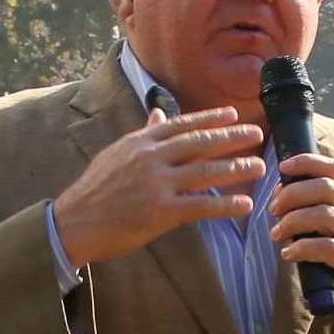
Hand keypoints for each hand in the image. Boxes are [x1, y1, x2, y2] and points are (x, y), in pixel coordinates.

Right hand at [54, 106, 264, 267]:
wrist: (73, 222)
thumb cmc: (94, 189)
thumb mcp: (116, 153)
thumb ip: (143, 133)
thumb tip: (158, 111)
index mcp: (140, 143)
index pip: (181, 125)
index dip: (209, 118)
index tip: (231, 113)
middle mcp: (151, 159)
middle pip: (199, 143)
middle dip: (231, 137)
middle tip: (256, 133)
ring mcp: (156, 185)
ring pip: (204, 172)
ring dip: (235, 168)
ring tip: (259, 166)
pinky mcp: (160, 212)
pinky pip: (200, 206)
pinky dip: (225, 206)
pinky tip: (245, 205)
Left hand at [269, 154, 333, 333]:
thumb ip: (315, 209)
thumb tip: (280, 195)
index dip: (308, 162)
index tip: (283, 166)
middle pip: (325, 187)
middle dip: (293, 194)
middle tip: (273, 209)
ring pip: (325, 215)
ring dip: (293, 221)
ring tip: (276, 234)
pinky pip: (327, 247)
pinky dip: (302, 248)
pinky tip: (288, 254)